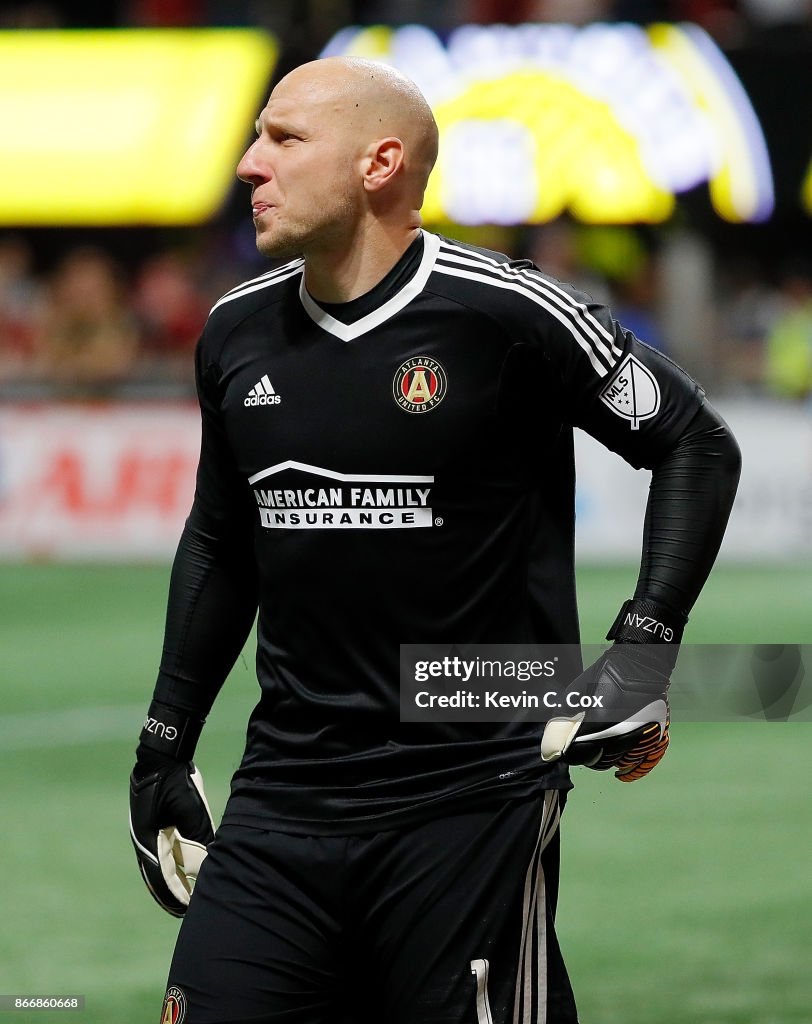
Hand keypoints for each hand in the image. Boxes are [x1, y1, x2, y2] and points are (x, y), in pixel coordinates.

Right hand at [129, 701, 212, 915]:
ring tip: (187, 898)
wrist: (162, 759)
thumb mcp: (190, 810)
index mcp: (150, 840)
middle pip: (160, 876)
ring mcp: (151, 835)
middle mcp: (147, 841)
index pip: (162, 876)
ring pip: (164, 865)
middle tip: (185, 912)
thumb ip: (199, 836)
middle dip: (172, 894)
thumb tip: (210, 860)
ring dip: (174, 882)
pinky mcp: (157, 827)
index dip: (174, 894)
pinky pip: (168, 852)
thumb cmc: (175, 783)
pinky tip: (187, 872)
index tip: (185, 910)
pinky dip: (176, 866)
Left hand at [540, 598, 683, 781]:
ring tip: (600, 744)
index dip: (568, 752)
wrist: (640, 664)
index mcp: (600, 721)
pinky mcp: (655, 739)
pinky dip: (628, 768)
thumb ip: (560, 726)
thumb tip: (549, 754)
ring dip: (605, 757)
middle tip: (582, 741)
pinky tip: (619, 770)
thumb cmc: (603, 676)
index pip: (577, 755)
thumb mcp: (574, 695)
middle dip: (586, 753)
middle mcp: (622, 734)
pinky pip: (639, 765)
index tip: (565, 745)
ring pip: (616, 762)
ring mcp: (640, 738)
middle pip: (597, 760)